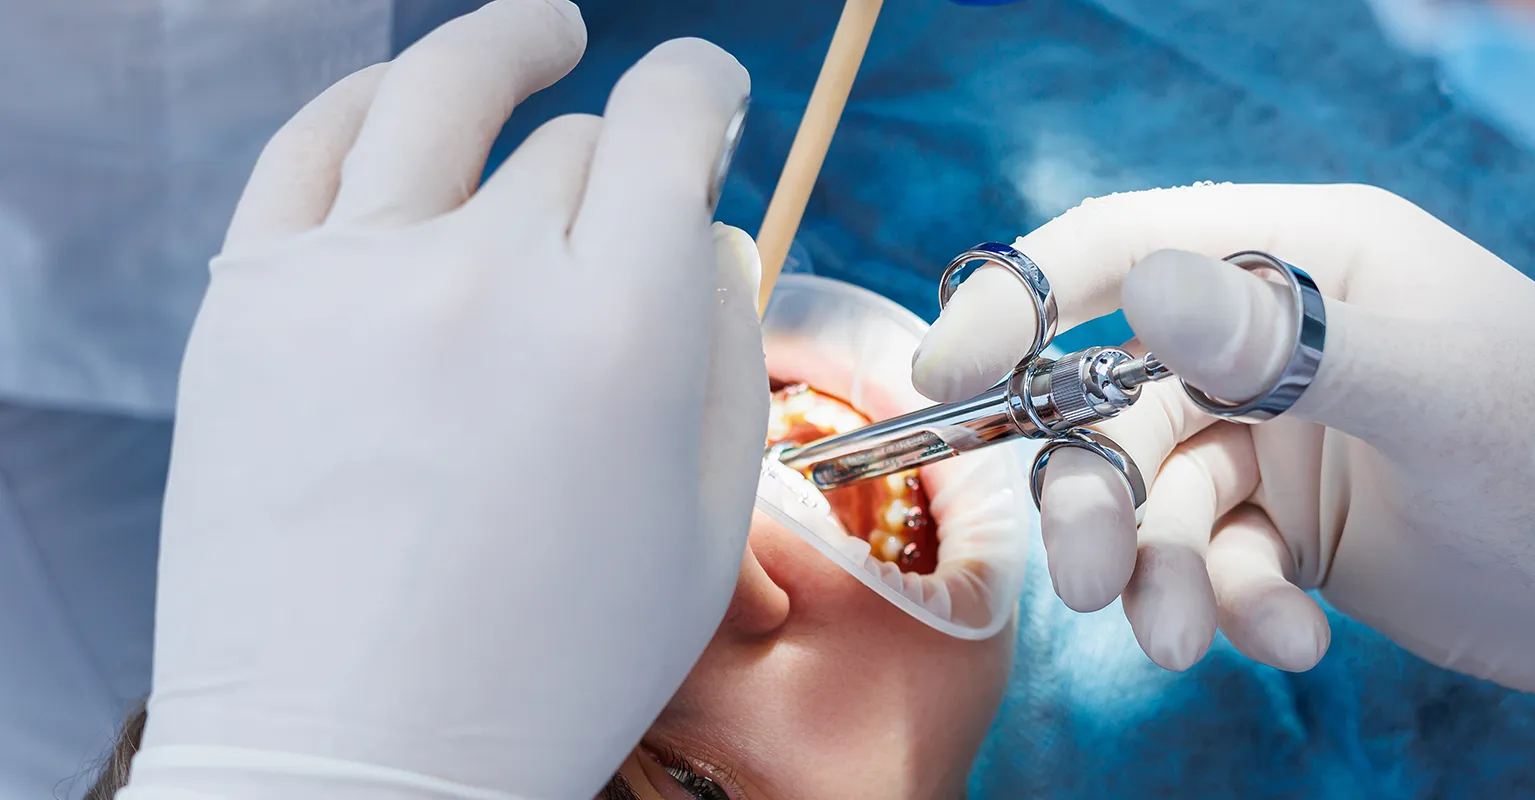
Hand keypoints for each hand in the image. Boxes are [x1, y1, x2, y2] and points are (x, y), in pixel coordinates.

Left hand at [125, 3, 764, 798]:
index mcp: (617, 332)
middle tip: (622, 198)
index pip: (669, 123)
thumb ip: (726, 353)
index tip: (707, 96)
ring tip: (535, 35)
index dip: (703, 88)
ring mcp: (349, 279)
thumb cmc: (548, 665)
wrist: (352, 761)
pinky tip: (403, 101)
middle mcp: (483, 275)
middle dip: (616, 156)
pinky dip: (367, 102)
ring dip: (503, 48)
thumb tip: (706, 230)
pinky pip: (307, 146)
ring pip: (438, 94)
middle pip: (571, 141)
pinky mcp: (248, 303)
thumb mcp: (705, 526)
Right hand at [914, 183, 1534, 754]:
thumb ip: (1291, 342)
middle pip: (1114, 396)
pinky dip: (1234, 605)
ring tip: (1188, 641)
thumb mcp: (1436, 386)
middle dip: (1093, 492)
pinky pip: (1212, 561)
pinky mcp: (1294, 524)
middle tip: (1090, 580)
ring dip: (1153, 572)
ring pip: (1151, 493)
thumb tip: (1141, 289)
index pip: (1130, 246)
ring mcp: (1285, 432)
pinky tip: (1297, 640)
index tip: (949, 372)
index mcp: (1312, 255)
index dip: (1024, 298)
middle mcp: (1283, 336)